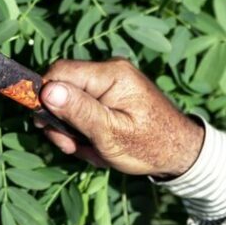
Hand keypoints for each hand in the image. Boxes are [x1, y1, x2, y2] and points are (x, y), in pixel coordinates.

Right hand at [39, 58, 204, 178]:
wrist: (181, 154)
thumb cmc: (150, 146)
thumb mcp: (110, 134)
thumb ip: (79, 111)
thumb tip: (46, 90)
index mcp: (111, 74)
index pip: (60, 71)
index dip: (44, 95)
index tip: (44, 124)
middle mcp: (110, 71)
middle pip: (63, 88)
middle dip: (62, 121)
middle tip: (73, 147)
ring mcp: (111, 83)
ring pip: (71, 103)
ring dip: (74, 131)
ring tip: (93, 151)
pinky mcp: (112, 95)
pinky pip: (85, 108)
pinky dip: (86, 130)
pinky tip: (99, 146)